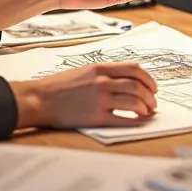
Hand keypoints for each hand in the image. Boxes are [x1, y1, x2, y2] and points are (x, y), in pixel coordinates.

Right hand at [11, 62, 157, 128]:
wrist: (39, 99)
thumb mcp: (83, 71)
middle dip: (150, 95)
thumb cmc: (58, 86)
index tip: (152, 87)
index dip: (148, 78)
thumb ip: (103, 74)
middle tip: (153, 103)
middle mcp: (102, 81)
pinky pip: (123, 119)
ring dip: (146, 108)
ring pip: (134, 101)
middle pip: (138, 85)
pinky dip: (135, 121)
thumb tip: (125, 80)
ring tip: (147, 113)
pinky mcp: (95, 117)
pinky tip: (138, 122)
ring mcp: (100, 99)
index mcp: (100, 68)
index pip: (134, 68)